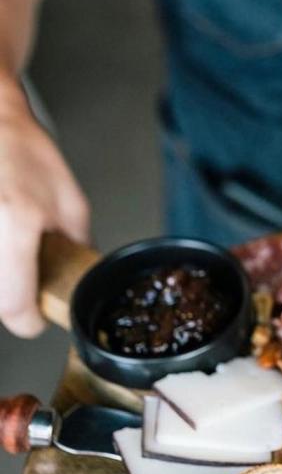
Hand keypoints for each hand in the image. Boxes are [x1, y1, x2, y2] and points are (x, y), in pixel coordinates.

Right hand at [0, 78, 88, 336]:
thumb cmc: (24, 152)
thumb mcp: (70, 204)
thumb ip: (76, 248)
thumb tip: (80, 280)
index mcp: (16, 222)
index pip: (14, 305)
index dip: (29, 321)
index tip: (37, 319)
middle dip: (14, 296)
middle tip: (27, 275)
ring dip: (5, 276)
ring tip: (15, 244)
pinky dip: (0, 258)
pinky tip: (7, 231)